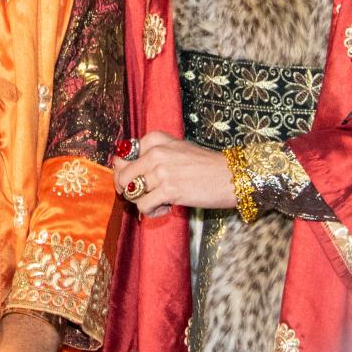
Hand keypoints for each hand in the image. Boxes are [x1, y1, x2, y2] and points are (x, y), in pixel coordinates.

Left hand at [112, 130, 235, 216]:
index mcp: (155, 140)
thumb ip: (151, 154)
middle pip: (122, 175)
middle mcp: (155, 152)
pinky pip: (143, 205)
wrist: (231, 176)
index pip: (123, 155)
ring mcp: (161, 171)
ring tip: (159, 202)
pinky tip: (166, 208)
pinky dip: (151, 211)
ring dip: (142, 202)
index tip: (135, 180)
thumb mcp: (176, 149)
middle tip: (141, 196)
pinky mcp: (169, 190)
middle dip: (127, 190)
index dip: (124, 171)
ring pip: (132, 192)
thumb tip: (121, 167)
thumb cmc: (205, 165)